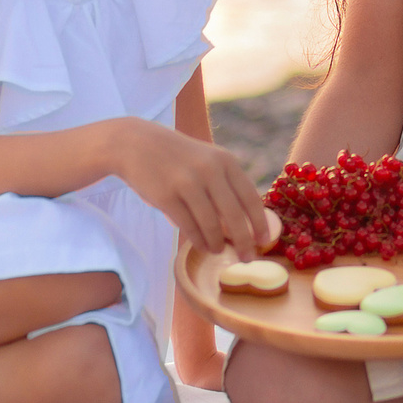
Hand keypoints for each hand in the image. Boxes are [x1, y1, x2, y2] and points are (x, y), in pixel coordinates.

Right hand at [105, 118, 269, 257]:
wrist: (137, 144)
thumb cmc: (179, 157)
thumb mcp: (208, 159)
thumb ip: (227, 183)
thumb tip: (248, 221)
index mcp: (225, 161)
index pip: (250, 197)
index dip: (260, 222)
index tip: (265, 240)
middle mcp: (209, 170)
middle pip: (234, 215)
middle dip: (245, 241)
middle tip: (248, 258)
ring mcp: (187, 183)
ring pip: (211, 225)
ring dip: (217, 243)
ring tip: (218, 250)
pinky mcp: (166, 196)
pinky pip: (189, 226)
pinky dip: (198, 240)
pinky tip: (202, 245)